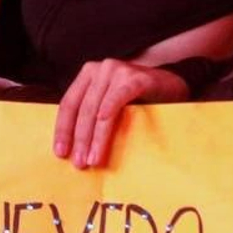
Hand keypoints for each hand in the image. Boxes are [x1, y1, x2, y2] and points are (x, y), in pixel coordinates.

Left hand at [54, 58, 189, 168]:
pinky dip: (109, 110)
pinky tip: (103, 123)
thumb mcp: (109, 102)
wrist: (172, 83)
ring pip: (99, 109)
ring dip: (95, 137)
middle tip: (79, 163)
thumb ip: (92, 114)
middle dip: (80, 139)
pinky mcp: (136, 77)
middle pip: (83, 109)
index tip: (60, 153)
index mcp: (88, 74)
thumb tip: (74, 148)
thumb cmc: (138, 98)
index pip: (69, 104)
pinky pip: (119, 96)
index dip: (63, 129)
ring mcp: (117, 71)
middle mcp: (100, 69)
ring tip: (93, 159)